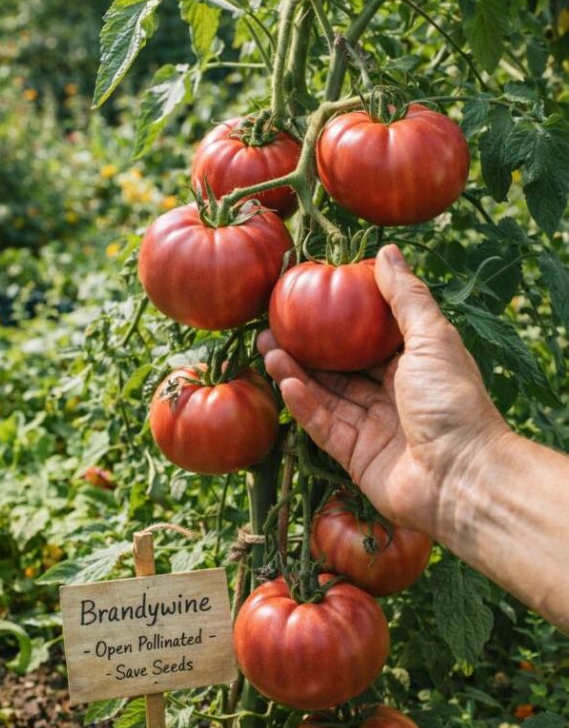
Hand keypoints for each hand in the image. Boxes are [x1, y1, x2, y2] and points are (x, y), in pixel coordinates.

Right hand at [258, 244, 509, 539]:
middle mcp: (391, 395)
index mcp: (413, 365)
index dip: (337, 320)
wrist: (462, 477)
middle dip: (305, 347)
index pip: (368, 338)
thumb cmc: (453, 401)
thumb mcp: (432, 338)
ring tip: (266, 349)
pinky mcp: (355, 456)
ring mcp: (372, 427)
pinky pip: (323, 425)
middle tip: (270, 326)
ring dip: (296, 372)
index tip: (305, 300)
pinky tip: (284, 381)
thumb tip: (386, 251)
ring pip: (326, 394)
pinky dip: (304, 404)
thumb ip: (405, 296)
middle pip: (340, 367)